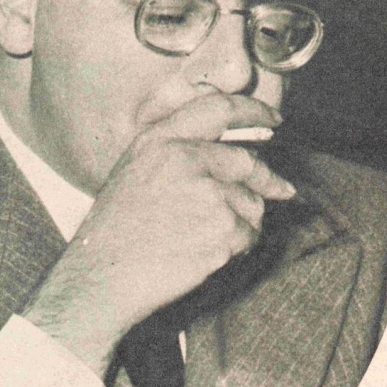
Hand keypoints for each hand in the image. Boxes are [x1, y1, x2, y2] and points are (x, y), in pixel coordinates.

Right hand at [24, 93, 294, 377]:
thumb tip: (235, 154)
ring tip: (204, 237)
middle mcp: (185, 158)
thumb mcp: (135, 171)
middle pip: (247, 161)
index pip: (219, 108)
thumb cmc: (116, 231)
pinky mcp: (223, 228)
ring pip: (251, 203)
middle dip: (269, 178)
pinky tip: (205, 254)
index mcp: (160, 139)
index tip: (274, 119)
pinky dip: (237, 247)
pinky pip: (249, 235)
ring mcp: (207, 193)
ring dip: (242, 221)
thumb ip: (177, 152)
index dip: (254, 111)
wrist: (102, 277)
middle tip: (283, 189)